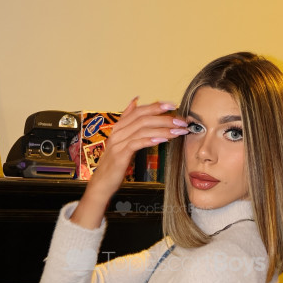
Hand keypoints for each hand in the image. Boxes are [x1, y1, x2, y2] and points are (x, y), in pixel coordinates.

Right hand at [71, 98, 187, 227]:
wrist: (101, 183)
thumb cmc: (115, 162)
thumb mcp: (122, 139)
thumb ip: (128, 122)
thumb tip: (135, 100)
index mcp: (119, 127)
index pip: (139, 111)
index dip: (156, 106)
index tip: (172, 105)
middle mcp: (118, 132)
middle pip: (142, 118)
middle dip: (164, 118)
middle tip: (181, 121)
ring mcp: (118, 143)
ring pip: (142, 129)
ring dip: (163, 129)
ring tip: (178, 132)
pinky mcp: (120, 155)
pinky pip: (136, 144)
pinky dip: (150, 140)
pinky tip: (163, 140)